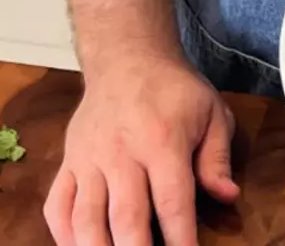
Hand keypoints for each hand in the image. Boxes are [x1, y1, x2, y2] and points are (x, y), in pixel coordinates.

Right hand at [45, 52, 238, 245]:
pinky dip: (64, 237)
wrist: (127, 57)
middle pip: (126, 219)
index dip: (180, 239)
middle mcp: (121, 151)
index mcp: (162, 139)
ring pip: (86, 219)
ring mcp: (88, 159)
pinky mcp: (67, 162)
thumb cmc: (174, 90)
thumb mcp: (210, 111)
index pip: (172, 201)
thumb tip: (228, 196)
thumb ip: (218, 157)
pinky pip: (57, 208)